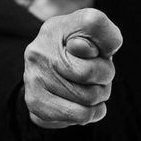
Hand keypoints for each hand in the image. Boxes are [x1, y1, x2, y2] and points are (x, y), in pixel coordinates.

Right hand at [24, 8, 121, 128]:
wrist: (51, 69)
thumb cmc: (83, 51)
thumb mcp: (99, 35)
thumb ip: (106, 36)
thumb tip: (90, 53)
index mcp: (58, 25)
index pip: (93, 24)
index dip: (105, 42)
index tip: (95, 49)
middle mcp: (40, 47)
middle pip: (91, 71)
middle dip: (105, 76)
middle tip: (97, 74)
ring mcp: (33, 75)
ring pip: (89, 97)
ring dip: (99, 96)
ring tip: (88, 87)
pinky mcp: (35, 101)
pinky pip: (79, 115)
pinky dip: (90, 112)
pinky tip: (83, 104)